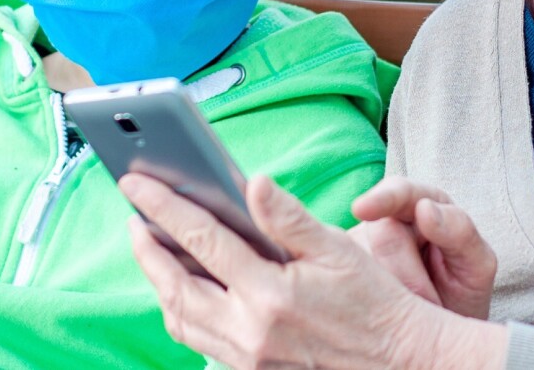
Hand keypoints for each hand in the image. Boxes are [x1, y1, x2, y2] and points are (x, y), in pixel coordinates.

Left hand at [121, 173, 506, 369]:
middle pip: (174, 284)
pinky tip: (183, 287)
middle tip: (133, 218)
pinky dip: (181, 310)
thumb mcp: (337, 248)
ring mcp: (247, 356)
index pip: (201, 239)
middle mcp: (250, 330)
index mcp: (271, 293)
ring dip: (158, 281)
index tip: (135, 184)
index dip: (162, 207)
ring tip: (151, 247)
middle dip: (146, 249)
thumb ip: (288, 217)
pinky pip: (198, 339)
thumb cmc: (373, 299)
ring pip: (180, 317)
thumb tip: (251, 182)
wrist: (400, 360)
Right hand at [353, 177, 496, 319]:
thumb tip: (424, 208)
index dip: (380, 200)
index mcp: (421, 203)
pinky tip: (388, 314)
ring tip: (416, 308)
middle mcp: (383, 220)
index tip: (363, 209)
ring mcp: (357, 247)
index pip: (397, 192)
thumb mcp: (476, 265)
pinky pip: (345, 285)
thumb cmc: (462, 292)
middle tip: (432, 300)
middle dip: (407, 275)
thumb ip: (459, 232)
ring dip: (391, 295)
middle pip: (378, 235)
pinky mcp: (341, 274)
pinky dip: (370, 305)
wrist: (445, 336)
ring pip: (359, 263)